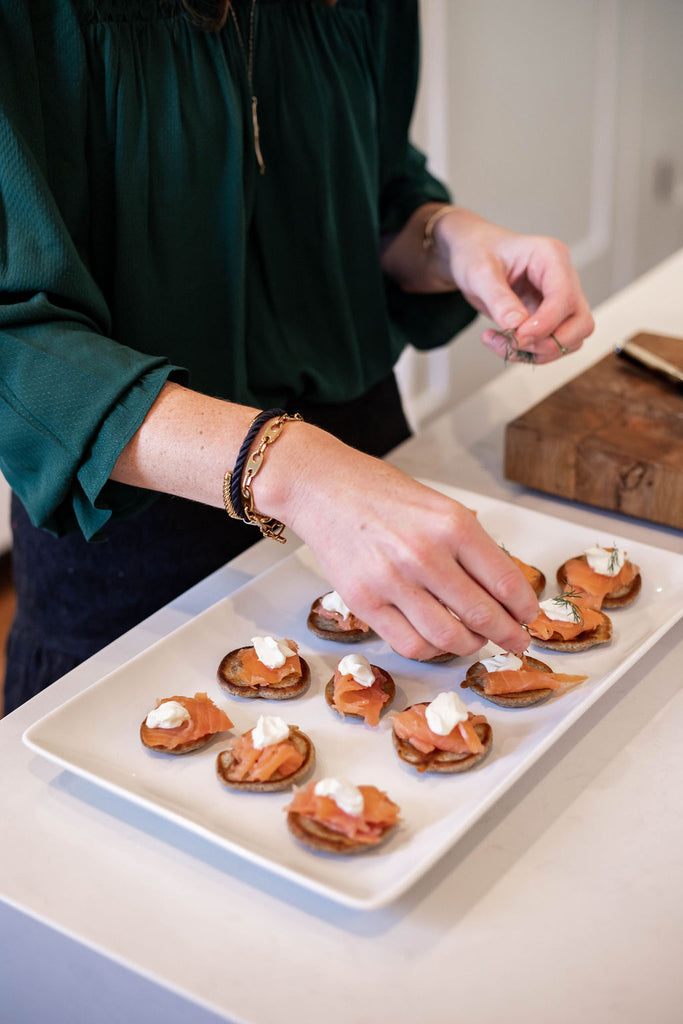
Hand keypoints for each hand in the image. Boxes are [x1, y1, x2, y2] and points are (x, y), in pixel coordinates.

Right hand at [259, 425, 538, 660]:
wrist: (322, 488)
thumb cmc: (380, 493)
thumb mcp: (439, 506)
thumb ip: (470, 545)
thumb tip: (502, 589)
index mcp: (451, 525)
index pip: (505, 581)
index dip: (524, 608)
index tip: (529, 616)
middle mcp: (425, 554)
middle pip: (483, 615)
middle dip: (508, 634)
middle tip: (516, 639)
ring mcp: (392, 582)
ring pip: (449, 638)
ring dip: (470, 645)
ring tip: (474, 639)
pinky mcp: (364, 602)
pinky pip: (410, 644)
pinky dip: (431, 651)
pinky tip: (437, 640)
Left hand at [433, 208, 594, 362]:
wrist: (472, 254)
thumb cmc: (478, 252)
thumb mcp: (480, 272)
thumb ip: (499, 299)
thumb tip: (516, 326)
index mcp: (551, 257)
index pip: (565, 298)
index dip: (544, 324)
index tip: (517, 336)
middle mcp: (563, 279)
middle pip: (581, 324)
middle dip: (548, 342)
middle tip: (513, 342)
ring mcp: (559, 300)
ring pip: (570, 340)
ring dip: (537, 352)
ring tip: (500, 342)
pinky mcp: (549, 318)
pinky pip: (551, 345)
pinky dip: (529, 353)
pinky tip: (502, 341)